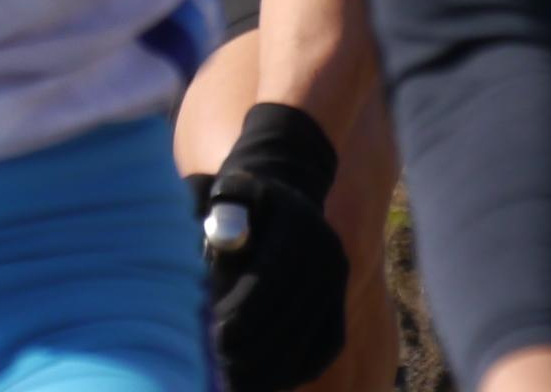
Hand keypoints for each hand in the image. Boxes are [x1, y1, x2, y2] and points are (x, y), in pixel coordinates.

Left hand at [190, 101, 349, 391]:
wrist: (289, 180)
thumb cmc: (242, 195)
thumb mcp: (225, 197)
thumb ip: (218, 232)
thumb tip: (209, 276)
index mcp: (298, 226)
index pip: (265, 285)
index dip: (236, 319)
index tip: (209, 341)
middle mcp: (327, 254)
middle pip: (287, 322)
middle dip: (248, 353)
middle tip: (217, 369)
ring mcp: (337, 280)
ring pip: (307, 343)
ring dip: (270, 369)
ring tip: (234, 380)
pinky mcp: (340, 301)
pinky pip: (324, 347)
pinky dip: (295, 368)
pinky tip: (266, 377)